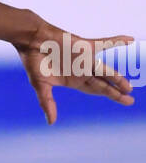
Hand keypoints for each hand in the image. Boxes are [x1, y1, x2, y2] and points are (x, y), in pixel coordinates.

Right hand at [18, 19, 134, 123]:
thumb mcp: (40, 85)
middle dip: (116, 93)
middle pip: (103, 84)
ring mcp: (85, 59)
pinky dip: (116, 41)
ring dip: (117, 78)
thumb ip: (47, 102)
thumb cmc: (34, 62)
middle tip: (129, 100)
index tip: (123, 101)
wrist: (32, 40)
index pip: (95, 90)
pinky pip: (104, 43)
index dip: (110, 96)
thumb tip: (51, 122)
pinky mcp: (84, 46)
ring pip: (105, 70)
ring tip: (129, 87)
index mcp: (73, 80)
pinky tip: (130, 40)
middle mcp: (82, 71)